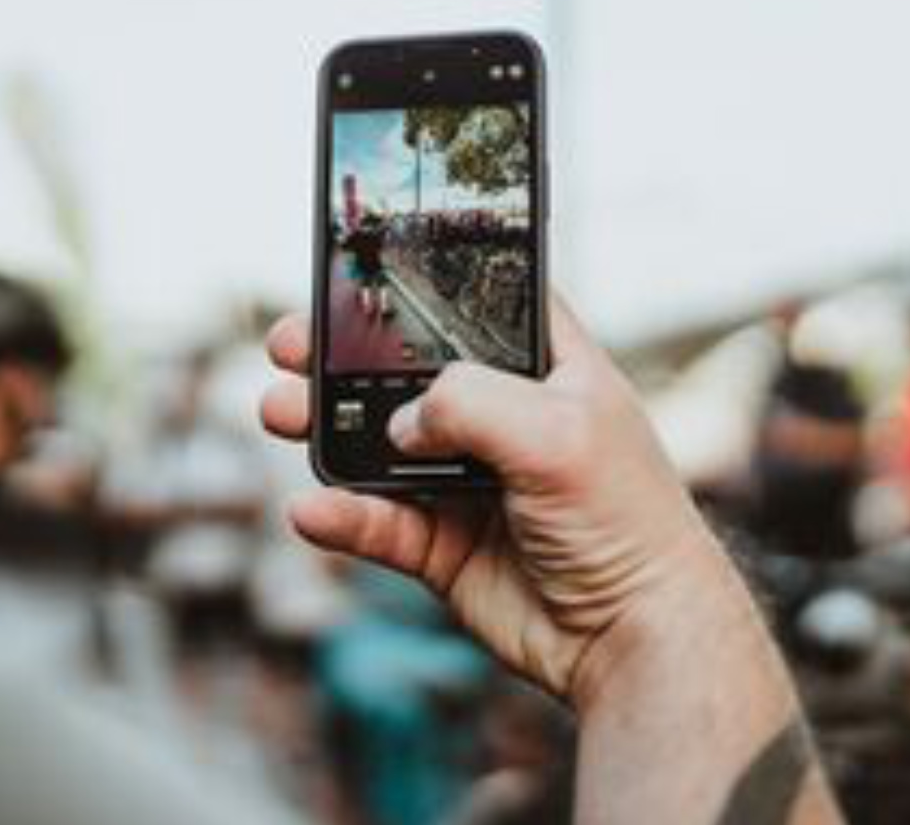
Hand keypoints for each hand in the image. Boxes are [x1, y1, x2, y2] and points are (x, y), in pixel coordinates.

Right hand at [259, 293, 724, 711]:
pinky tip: (310, 508)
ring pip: (376, 444)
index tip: (359, 270)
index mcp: (547, 370)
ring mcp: (468, 482)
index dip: (423, 284)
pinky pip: (376, 521)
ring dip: (322, 426)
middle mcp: (503, 419)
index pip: (479, 305)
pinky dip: (339, 514)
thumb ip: (468, 402)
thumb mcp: (557, 432)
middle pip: (406, 371)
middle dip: (342, 356)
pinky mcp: (442, 545)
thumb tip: (400, 423)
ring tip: (278, 412)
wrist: (631, 639)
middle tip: (291, 345)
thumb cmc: (625, 521)